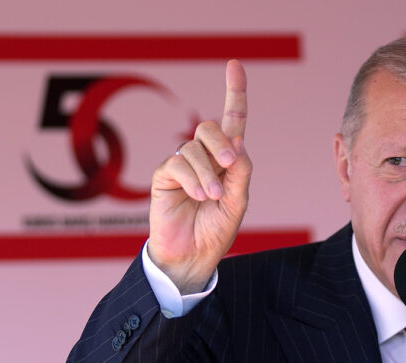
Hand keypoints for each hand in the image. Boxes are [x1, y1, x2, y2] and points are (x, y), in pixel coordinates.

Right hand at [147, 60, 251, 293]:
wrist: (193, 256)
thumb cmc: (216, 230)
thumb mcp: (238, 201)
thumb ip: (240, 173)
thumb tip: (237, 143)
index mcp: (227, 161)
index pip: (232, 120)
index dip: (234, 93)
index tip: (234, 64)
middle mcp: (204, 158)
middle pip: (210, 128)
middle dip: (221, 142)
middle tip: (230, 164)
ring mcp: (183, 166)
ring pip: (193, 148)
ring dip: (207, 173)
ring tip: (210, 197)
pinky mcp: (164, 176)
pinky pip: (177, 164)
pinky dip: (191, 179)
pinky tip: (196, 196)